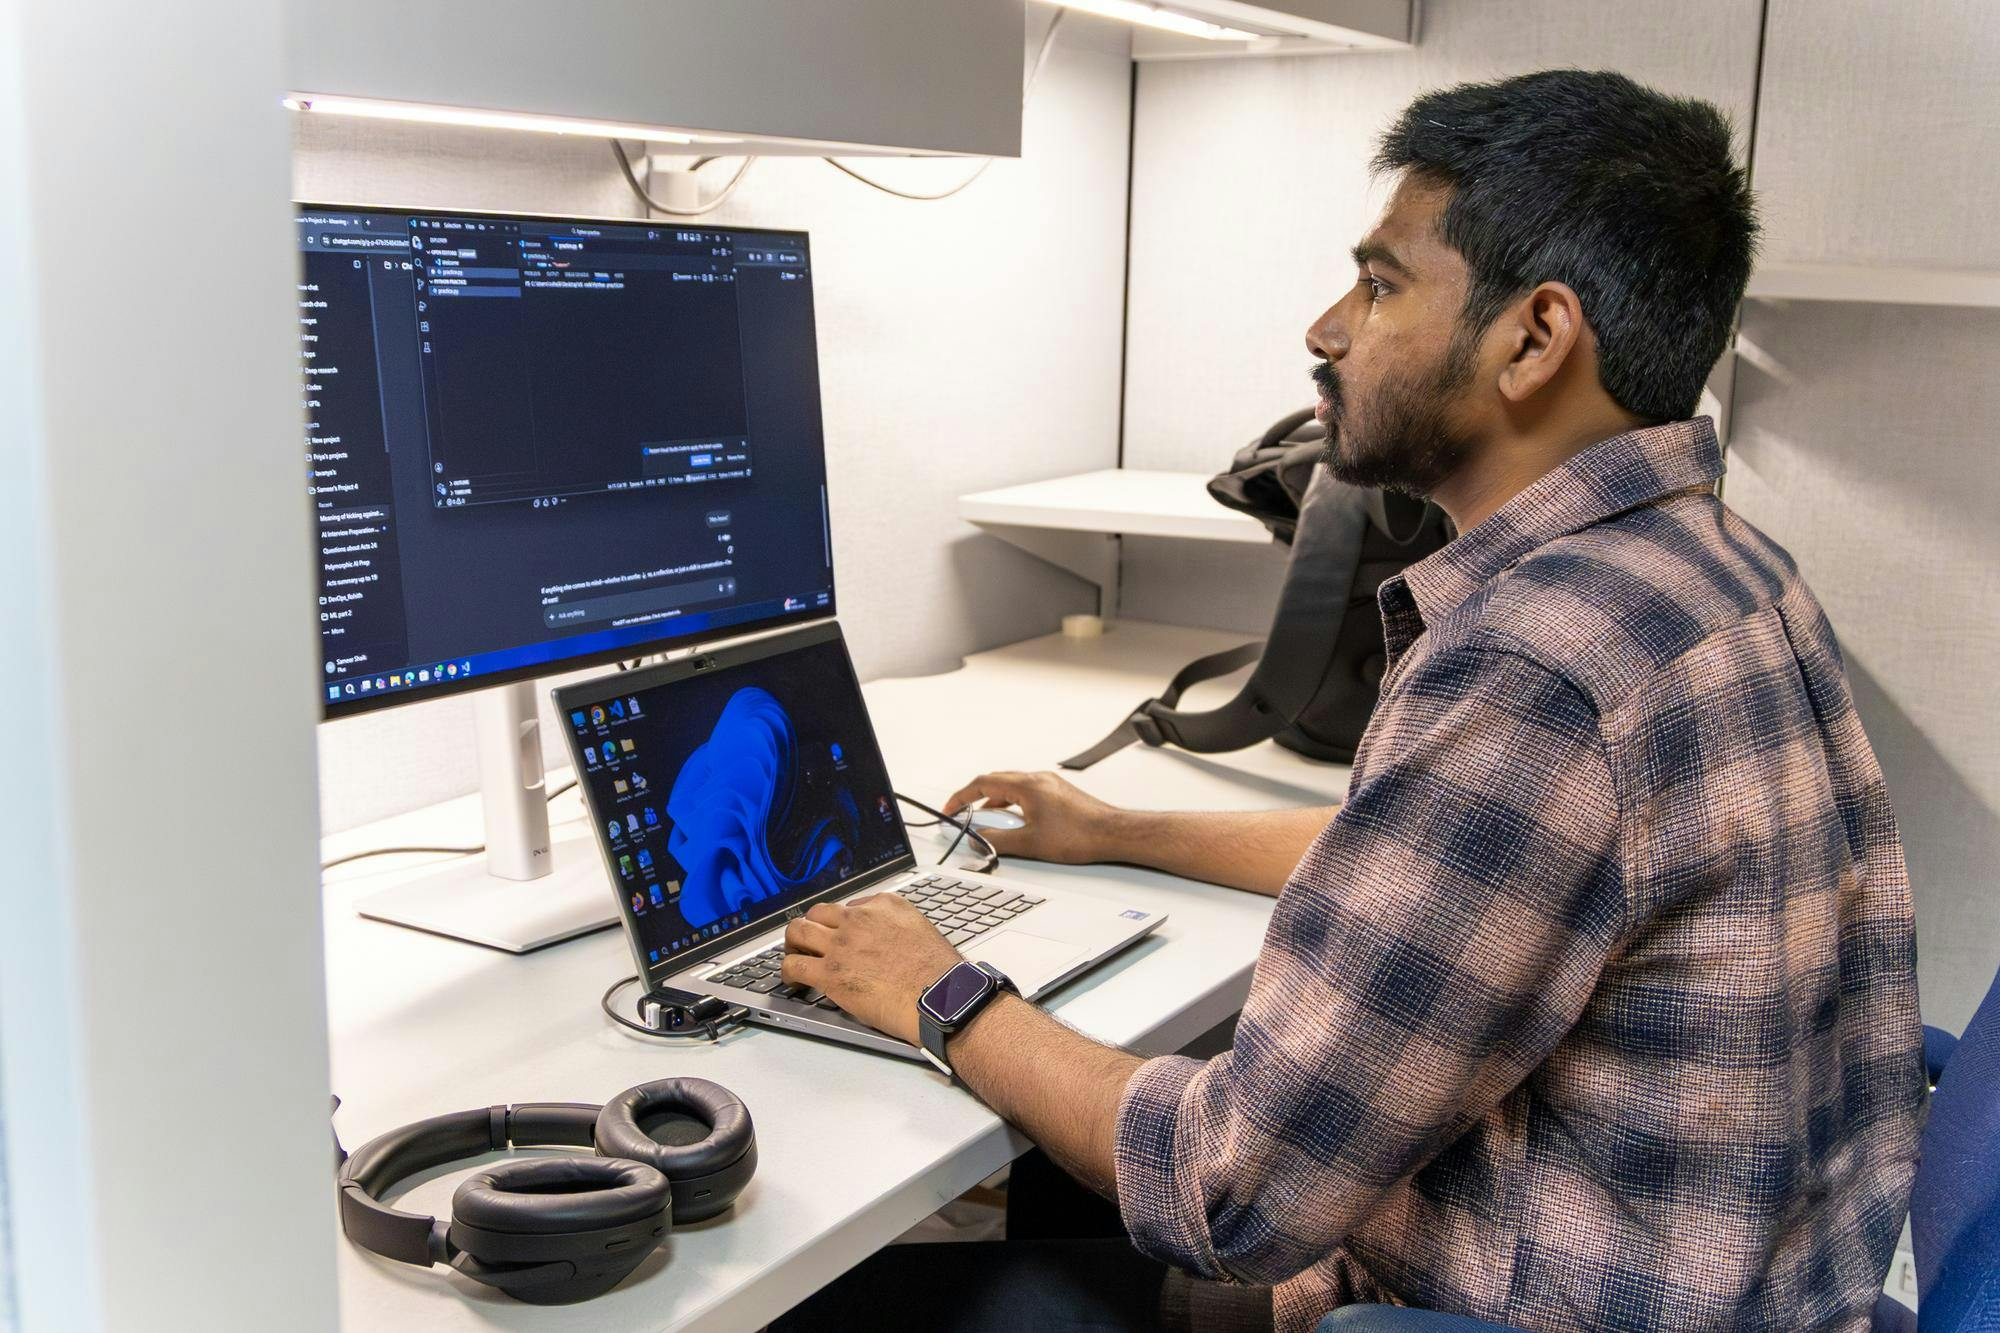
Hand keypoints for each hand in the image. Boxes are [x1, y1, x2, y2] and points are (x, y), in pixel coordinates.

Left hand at [780, 894, 961, 1044]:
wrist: (940, 998)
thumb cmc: (939, 974)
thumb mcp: (921, 931)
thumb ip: (896, 927)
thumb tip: (884, 938)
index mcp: (885, 905)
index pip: (849, 906)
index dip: (840, 924)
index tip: (839, 936)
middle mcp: (859, 919)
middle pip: (817, 913)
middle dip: (810, 927)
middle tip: (809, 943)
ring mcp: (841, 945)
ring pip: (798, 931)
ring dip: (793, 944)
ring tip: (795, 957)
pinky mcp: (830, 974)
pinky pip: (793, 965)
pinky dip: (788, 972)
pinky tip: (793, 981)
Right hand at [942, 770, 1123, 864]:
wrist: (1113, 834)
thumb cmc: (1080, 835)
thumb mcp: (1030, 843)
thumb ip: (998, 841)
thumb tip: (978, 840)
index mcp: (1027, 786)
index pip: (982, 784)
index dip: (960, 798)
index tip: (950, 810)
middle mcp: (1037, 779)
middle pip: (995, 782)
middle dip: (975, 800)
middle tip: (963, 818)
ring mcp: (1049, 785)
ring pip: (1011, 788)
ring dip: (995, 805)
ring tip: (988, 826)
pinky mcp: (1058, 794)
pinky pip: (1026, 794)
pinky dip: (1012, 806)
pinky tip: (1014, 825)